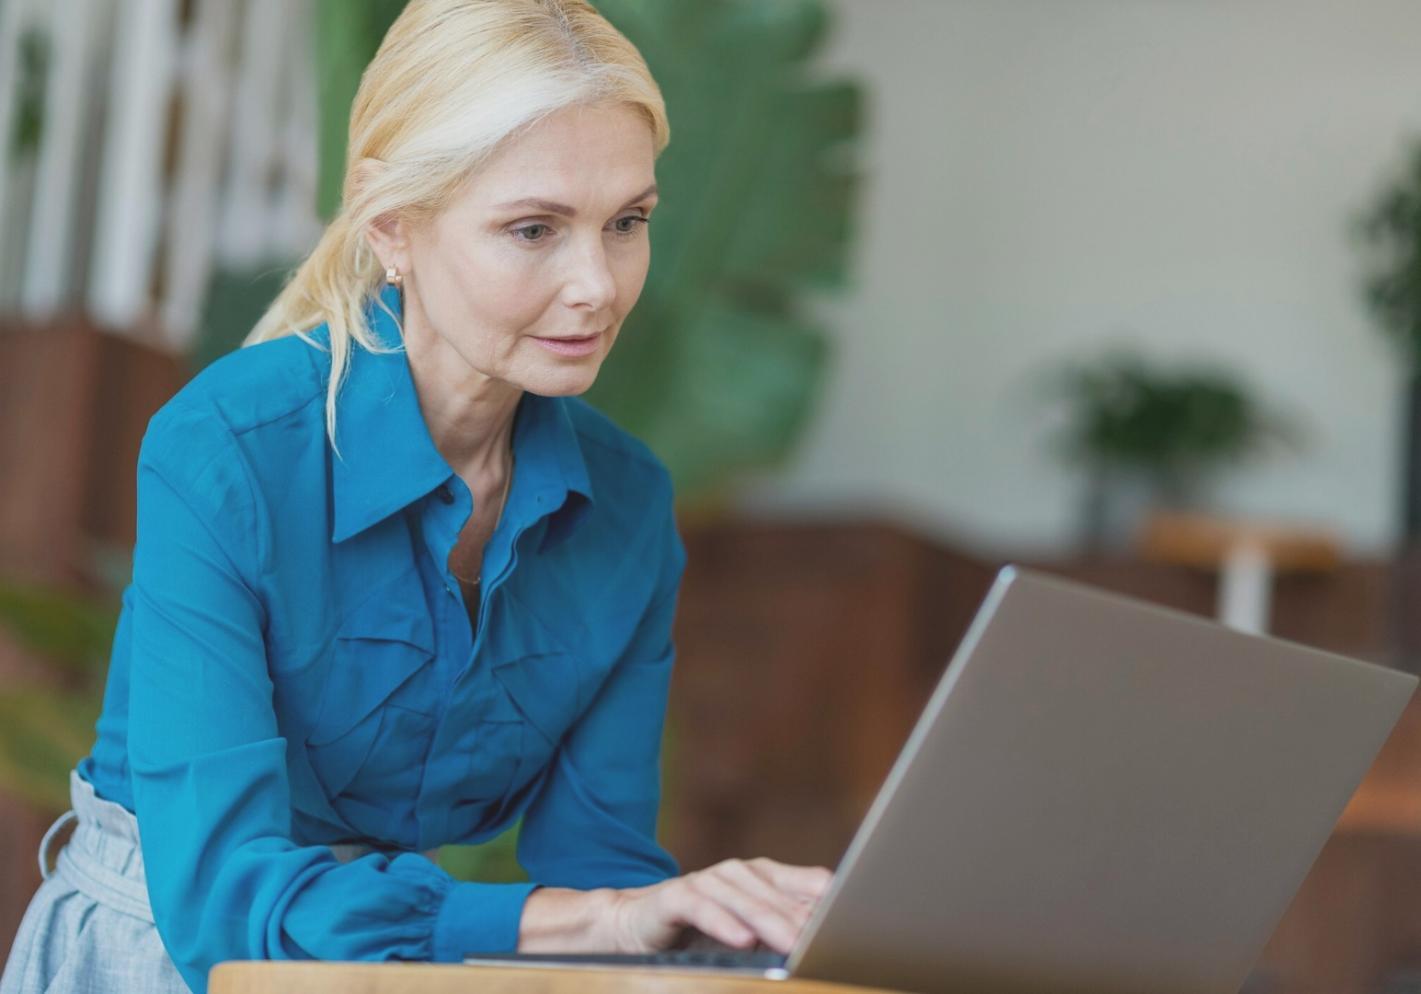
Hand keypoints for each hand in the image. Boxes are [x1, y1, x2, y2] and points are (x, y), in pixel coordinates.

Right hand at [607, 857, 833, 954]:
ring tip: (793, 944)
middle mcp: (739, 873)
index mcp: (765, 877)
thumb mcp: (750, 930)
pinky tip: (741, 940)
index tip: (856, 925)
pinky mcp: (676, 895)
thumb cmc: (700, 930)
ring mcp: (707, 880)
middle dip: (804, 922)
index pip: (810, 885)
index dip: (833, 905)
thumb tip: (830, 937)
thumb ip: (784, 925)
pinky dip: (722, 924)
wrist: (635, 924)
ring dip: (770, 923)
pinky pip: (702, 908)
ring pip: (745, 901)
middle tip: (827, 944)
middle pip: (780, 897)